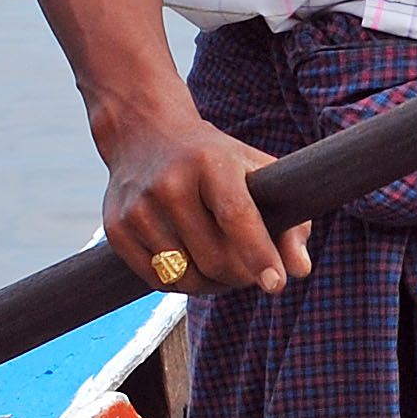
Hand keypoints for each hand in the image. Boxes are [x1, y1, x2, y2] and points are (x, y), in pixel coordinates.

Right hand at [95, 102, 314, 296]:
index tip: (276, 284)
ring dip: (211, 284)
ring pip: (186, 276)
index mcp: (210, 163)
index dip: (259, 254)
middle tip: (249, 270)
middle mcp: (170, 183)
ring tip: (221, 265)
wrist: (144, 132)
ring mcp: (138, 207)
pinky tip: (189, 261)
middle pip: (214, 258)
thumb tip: (300, 270)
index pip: (237, 216)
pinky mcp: (116, 228)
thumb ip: (288, 221)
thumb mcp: (256, 172)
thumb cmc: (214, 159)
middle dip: (240, 276)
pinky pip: (157, 280)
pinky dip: (180, 282)